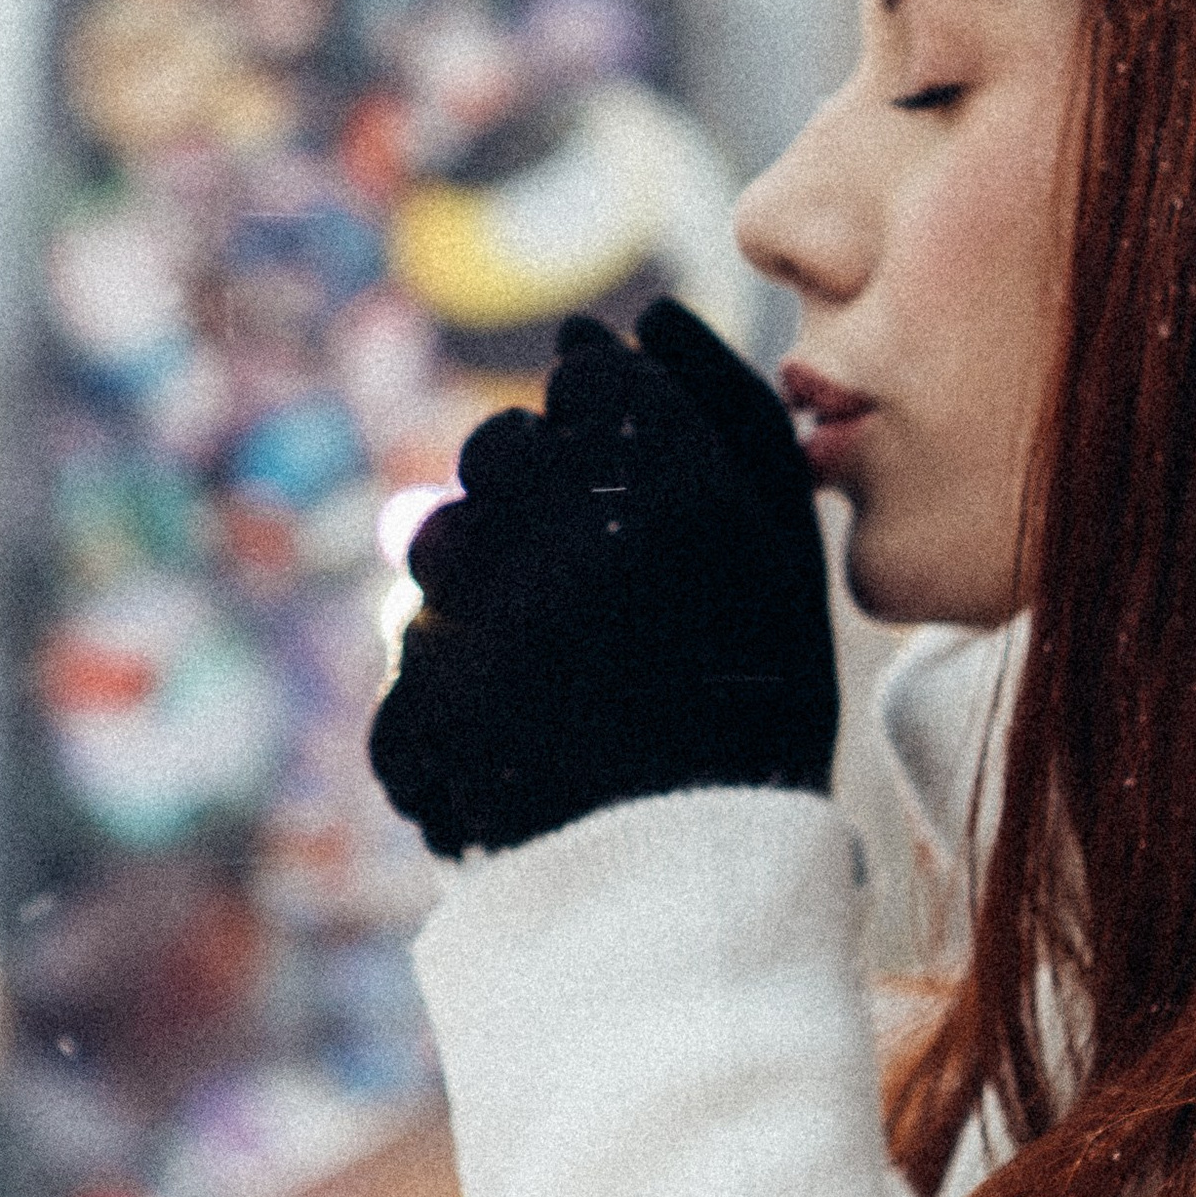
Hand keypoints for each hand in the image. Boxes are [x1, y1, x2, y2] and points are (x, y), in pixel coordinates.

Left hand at [367, 299, 840, 857]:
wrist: (697, 882)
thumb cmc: (755, 702)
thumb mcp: (782, 556)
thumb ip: (727, 420)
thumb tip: (641, 315)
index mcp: (675, 486)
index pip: (590, 384)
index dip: (600, 434)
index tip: (625, 496)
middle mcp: (574, 531)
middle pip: (502, 448)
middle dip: (530, 496)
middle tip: (588, 587)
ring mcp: (490, 613)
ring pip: (441, 541)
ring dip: (478, 585)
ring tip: (553, 667)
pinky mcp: (424, 692)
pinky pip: (413, 648)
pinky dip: (446, 686)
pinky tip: (513, 732)